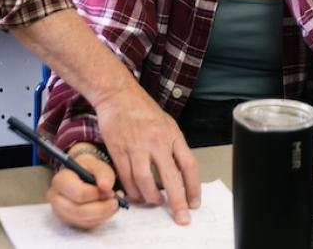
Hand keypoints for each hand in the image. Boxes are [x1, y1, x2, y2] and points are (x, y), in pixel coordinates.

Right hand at [46, 147, 122, 229]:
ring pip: (83, 221)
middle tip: (115, 201)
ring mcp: (61, 212)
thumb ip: (103, 172)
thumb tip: (106, 186)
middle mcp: (56, 198)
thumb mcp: (96, 164)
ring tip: (113, 204)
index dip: (97, 194)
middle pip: (79, 211)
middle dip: (101, 208)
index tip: (110, 190)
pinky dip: (99, 219)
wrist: (82, 174)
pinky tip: (106, 209)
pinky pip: (86, 226)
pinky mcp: (69, 221)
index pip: (78, 193)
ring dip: (102, 214)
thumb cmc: (87, 168)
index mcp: (60, 180)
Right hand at [94, 85, 199, 223]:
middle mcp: (156, 141)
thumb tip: (181, 172)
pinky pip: (126, 177)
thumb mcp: (167, 123)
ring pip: (145, 182)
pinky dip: (132, 190)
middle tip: (181, 217)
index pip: (189, 165)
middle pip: (170, 178)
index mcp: (171, 134)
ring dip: (150, 198)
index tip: (194, 203)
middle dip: (177, 202)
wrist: (118, 94)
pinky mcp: (118, 149)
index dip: (194, 187)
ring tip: (154, 202)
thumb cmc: (142, 108)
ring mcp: (136, 146)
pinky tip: (136, 194)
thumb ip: (174, 146)